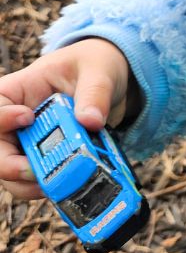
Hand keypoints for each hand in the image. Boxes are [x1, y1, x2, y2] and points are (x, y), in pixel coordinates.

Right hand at [0, 39, 131, 199]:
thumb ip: (95, 93)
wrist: (108, 81)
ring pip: (10, 173)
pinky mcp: (42, 159)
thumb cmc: (93, 66)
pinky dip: (47, 186)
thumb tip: (91, 121)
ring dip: (28, 183)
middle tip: (36, 170)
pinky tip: (65, 185)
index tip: (28, 118)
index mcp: (14, 93)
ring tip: (55, 183)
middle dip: (10, 165)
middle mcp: (12, 122)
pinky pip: (33, 181)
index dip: (2, 119)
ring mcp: (24, 143)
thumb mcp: (97, 71)